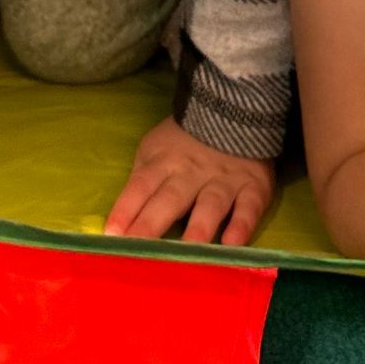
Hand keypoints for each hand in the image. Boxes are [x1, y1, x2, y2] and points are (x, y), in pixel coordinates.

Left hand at [105, 118, 274, 245]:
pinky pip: (248, 208)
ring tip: (187, 251)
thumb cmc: (184, 141)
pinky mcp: (253, 188)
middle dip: (151, 225)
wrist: (235, 110)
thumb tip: (121, 220)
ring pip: (210, 206)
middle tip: (137, 253)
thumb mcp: (155, 150)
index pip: (140, 187)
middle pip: (169, 200)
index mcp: (163, 162)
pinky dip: (241, 226)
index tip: (110, 237)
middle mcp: (191, 174)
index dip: (125, 210)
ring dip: (198, 229)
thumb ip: (142, 181)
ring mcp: (224, 181)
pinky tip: (232, 244)